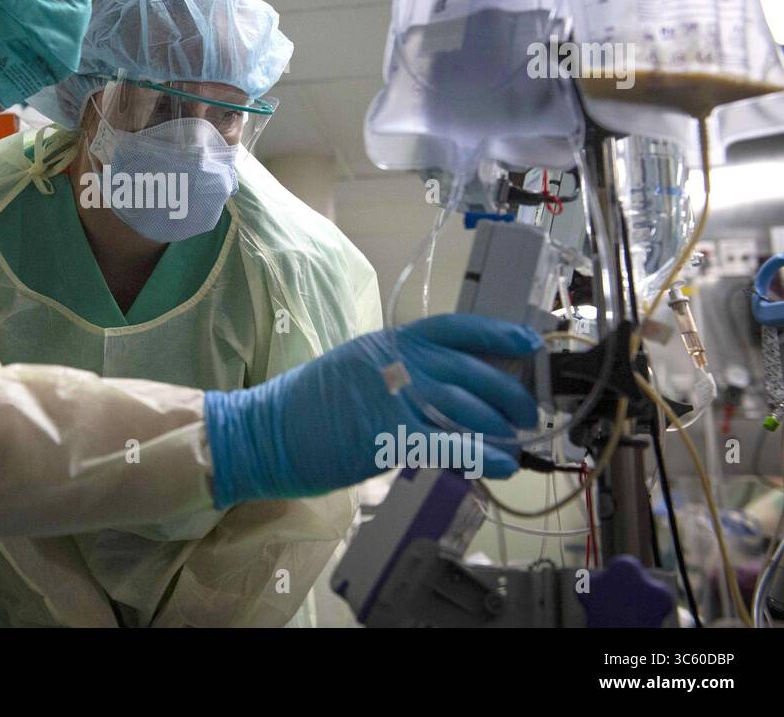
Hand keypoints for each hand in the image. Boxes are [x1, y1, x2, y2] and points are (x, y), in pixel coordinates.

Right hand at [204, 314, 540, 505]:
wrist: (262, 432)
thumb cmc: (306, 407)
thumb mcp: (355, 370)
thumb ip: (398, 372)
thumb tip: (447, 388)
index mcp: (388, 342)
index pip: (453, 326)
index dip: (497, 332)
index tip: (528, 341)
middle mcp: (394, 362)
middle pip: (470, 370)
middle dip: (508, 393)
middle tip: (525, 413)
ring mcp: (390, 397)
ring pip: (466, 407)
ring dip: (500, 428)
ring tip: (516, 443)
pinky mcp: (385, 436)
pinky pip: (449, 444)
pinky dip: (483, 455)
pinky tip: (501, 464)